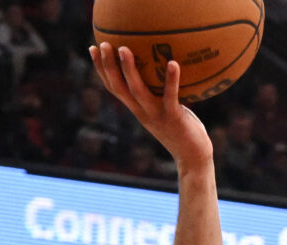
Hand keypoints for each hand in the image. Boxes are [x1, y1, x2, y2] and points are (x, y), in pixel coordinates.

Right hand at [89, 43, 212, 172]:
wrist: (193, 157)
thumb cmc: (183, 130)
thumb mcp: (166, 110)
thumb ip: (160, 94)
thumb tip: (165, 67)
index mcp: (137, 109)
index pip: (114, 88)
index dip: (101, 69)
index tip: (93, 48)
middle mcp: (142, 112)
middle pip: (119, 88)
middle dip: (108, 66)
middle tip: (103, 44)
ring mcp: (156, 115)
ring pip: (137, 90)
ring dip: (129, 69)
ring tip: (124, 48)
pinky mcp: (174, 117)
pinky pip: (171, 95)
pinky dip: (171, 79)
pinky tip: (173, 62)